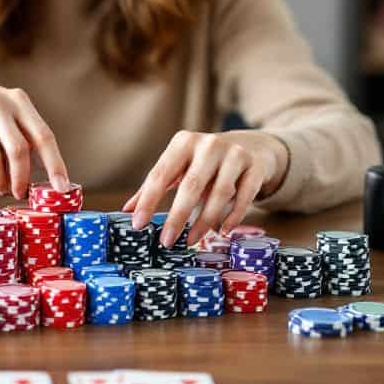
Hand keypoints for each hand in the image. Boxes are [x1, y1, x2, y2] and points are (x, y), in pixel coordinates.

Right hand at [0, 72, 69, 199]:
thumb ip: (24, 136)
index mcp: (19, 101)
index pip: (43, 136)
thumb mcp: (8, 111)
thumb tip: (42, 177)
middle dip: (21, 178)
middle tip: (20, 194)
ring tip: (0, 186)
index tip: (62, 188)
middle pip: (18, 151)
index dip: (55, 164)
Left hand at [122, 130, 287, 247]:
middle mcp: (209, 144)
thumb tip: (127, 212)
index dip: (148, 200)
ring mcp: (235, 154)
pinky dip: (233, 217)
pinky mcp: (255, 167)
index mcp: (183, 142)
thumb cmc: (203, 162)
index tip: (138, 225)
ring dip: (204, 222)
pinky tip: (221, 232)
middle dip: (177, 216)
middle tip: (166, 241)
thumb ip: (155, 186)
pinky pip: (244, 197)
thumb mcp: (179, 167)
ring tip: (191, 241)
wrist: (249, 146)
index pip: (161, 174)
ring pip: (219, 193)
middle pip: (191, 185)